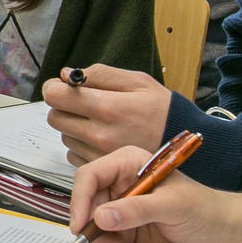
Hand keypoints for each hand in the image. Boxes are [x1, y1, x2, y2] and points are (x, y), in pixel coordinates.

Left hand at [42, 64, 172, 164]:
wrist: (187, 148)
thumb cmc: (164, 111)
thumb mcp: (138, 81)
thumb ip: (99, 74)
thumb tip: (67, 74)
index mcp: (108, 107)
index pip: (55, 96)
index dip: (56, 88)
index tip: (64, 87)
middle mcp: (99, 134)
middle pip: (54, 117)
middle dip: (64, 107)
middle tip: (84, 104)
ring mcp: (98, 154)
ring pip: (64, 135)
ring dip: (74, 126)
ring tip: (100, 122)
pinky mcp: (100, 167)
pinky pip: (73, 154)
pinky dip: (82, 144)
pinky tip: (102, 138)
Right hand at [68, 146, 241, 242]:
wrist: (226, 238)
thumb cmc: (207, 211)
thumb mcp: (172, 206)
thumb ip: (136, 210)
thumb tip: (100, 217)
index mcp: (128, 165)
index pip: (90, 176)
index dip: (79, 200)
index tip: (81, 226)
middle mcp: (120, 188)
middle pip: (88, 209)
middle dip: (97, 235)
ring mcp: (122, 213)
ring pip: (95, 233)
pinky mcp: (127, 236)